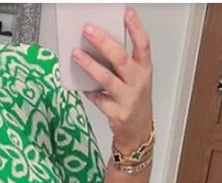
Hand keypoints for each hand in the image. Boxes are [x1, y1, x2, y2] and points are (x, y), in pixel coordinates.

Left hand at [71, 6, 152, 152]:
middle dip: (103, 42)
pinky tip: (81, 85)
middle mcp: (138, 82)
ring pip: (106, 79)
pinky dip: (89, 91)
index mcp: (144, 69)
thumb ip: (122, 63)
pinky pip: (98, 99)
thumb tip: (99, 44)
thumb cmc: (134, 99)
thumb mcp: (136, 78)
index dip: (135, 27)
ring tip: (76, 54)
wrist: (138, 130)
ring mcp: (127, 98)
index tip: (126, 13)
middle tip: (88, 30)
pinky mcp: (117, 113)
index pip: (143, 44)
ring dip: (90, 65)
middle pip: (121, 58)